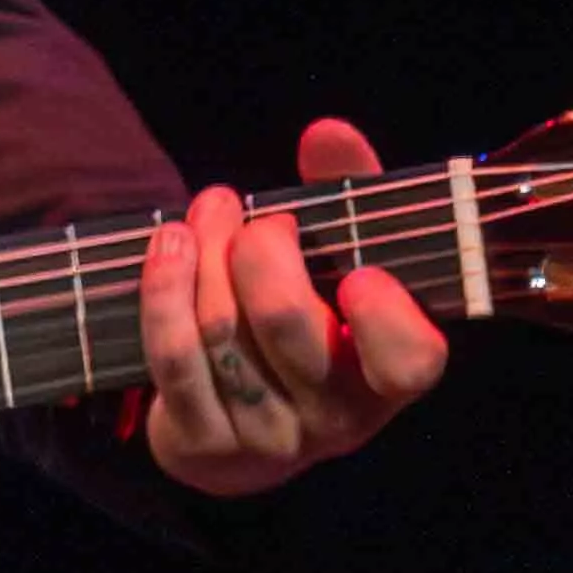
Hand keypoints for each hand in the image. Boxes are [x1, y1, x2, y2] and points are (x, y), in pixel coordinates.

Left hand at [135, 117, 453, 495]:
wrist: (245, 423)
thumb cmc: (313, 318)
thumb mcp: (345, 260)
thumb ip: (350, 195)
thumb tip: (328, 132)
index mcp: (390, 378)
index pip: (410, 361)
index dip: (385, 316)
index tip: (358, 273)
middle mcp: (336, 417)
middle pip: (286, 323)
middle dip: (258, 249)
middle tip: (252, 213)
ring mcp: (268, 436)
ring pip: (219, 332)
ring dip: (201, 255)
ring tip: (207, 208)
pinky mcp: (204, 439)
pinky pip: (173, 359)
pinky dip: (163, 290)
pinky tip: (166, 245)